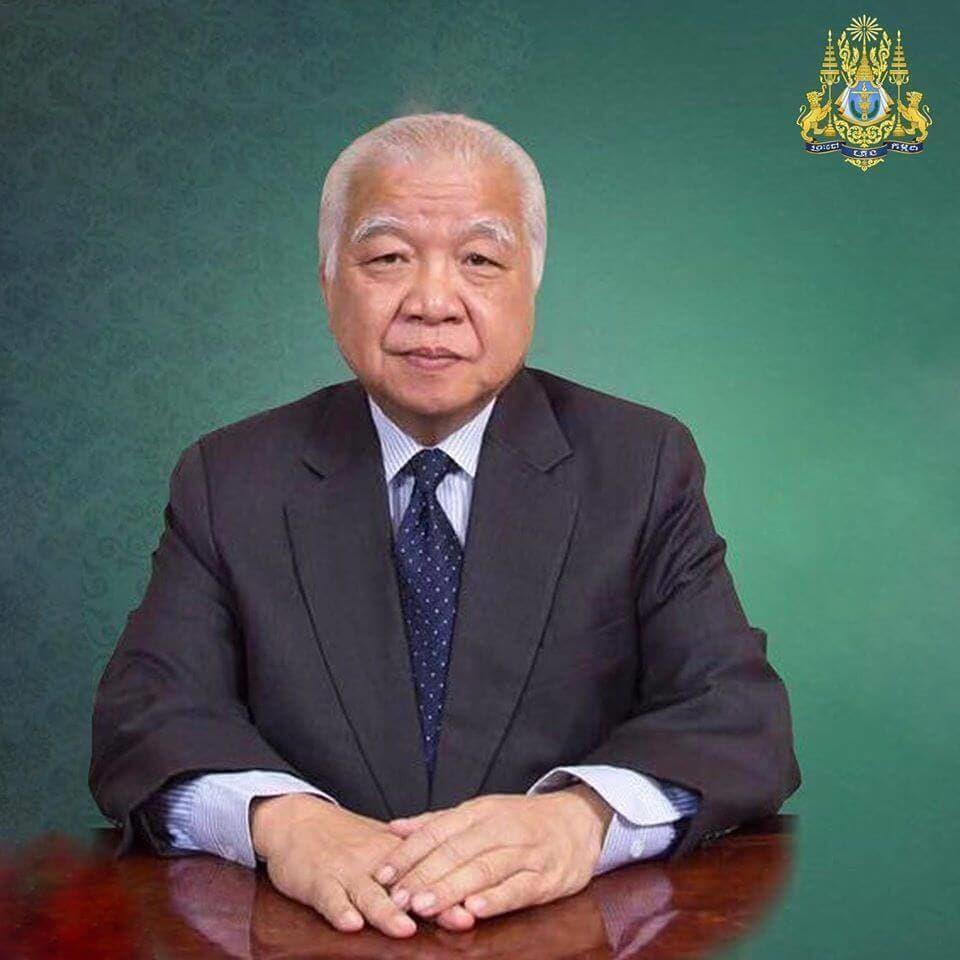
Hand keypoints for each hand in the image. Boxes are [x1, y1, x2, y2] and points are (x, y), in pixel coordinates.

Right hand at [249, 794, 474, 936]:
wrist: (297, 821)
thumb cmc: (344, 838)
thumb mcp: (381, 843)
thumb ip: (415, 859)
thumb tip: (460, 873)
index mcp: (394, 852)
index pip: (429, 869)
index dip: (455, 886)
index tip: (479, 901)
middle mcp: (374, 861)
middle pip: (407, 884)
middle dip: (432, 902)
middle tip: (458, 918)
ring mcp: (346, 872)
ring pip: (370, 893)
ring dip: (388, 912)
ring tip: (405, 928)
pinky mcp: (318, 882)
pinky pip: (330, 898)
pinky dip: (340, 911)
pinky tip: (351, 924)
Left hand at [373, 785, 612, 920]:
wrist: (578, 820)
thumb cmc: (521, 820)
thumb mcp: (480, 812)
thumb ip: (437, 822)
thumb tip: (394, 828)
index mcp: (480, 811)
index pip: (437, 830)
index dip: (409, 852)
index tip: (382, 873)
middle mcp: (500, 828)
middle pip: (456, 851)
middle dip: (424, 875)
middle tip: (397, 897)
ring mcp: (524, 852)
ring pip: (483, 869)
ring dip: (451, 888)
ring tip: (424, 905)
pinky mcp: (546, 877)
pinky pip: (517, 888)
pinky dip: (495, 899)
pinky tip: (474, 910)